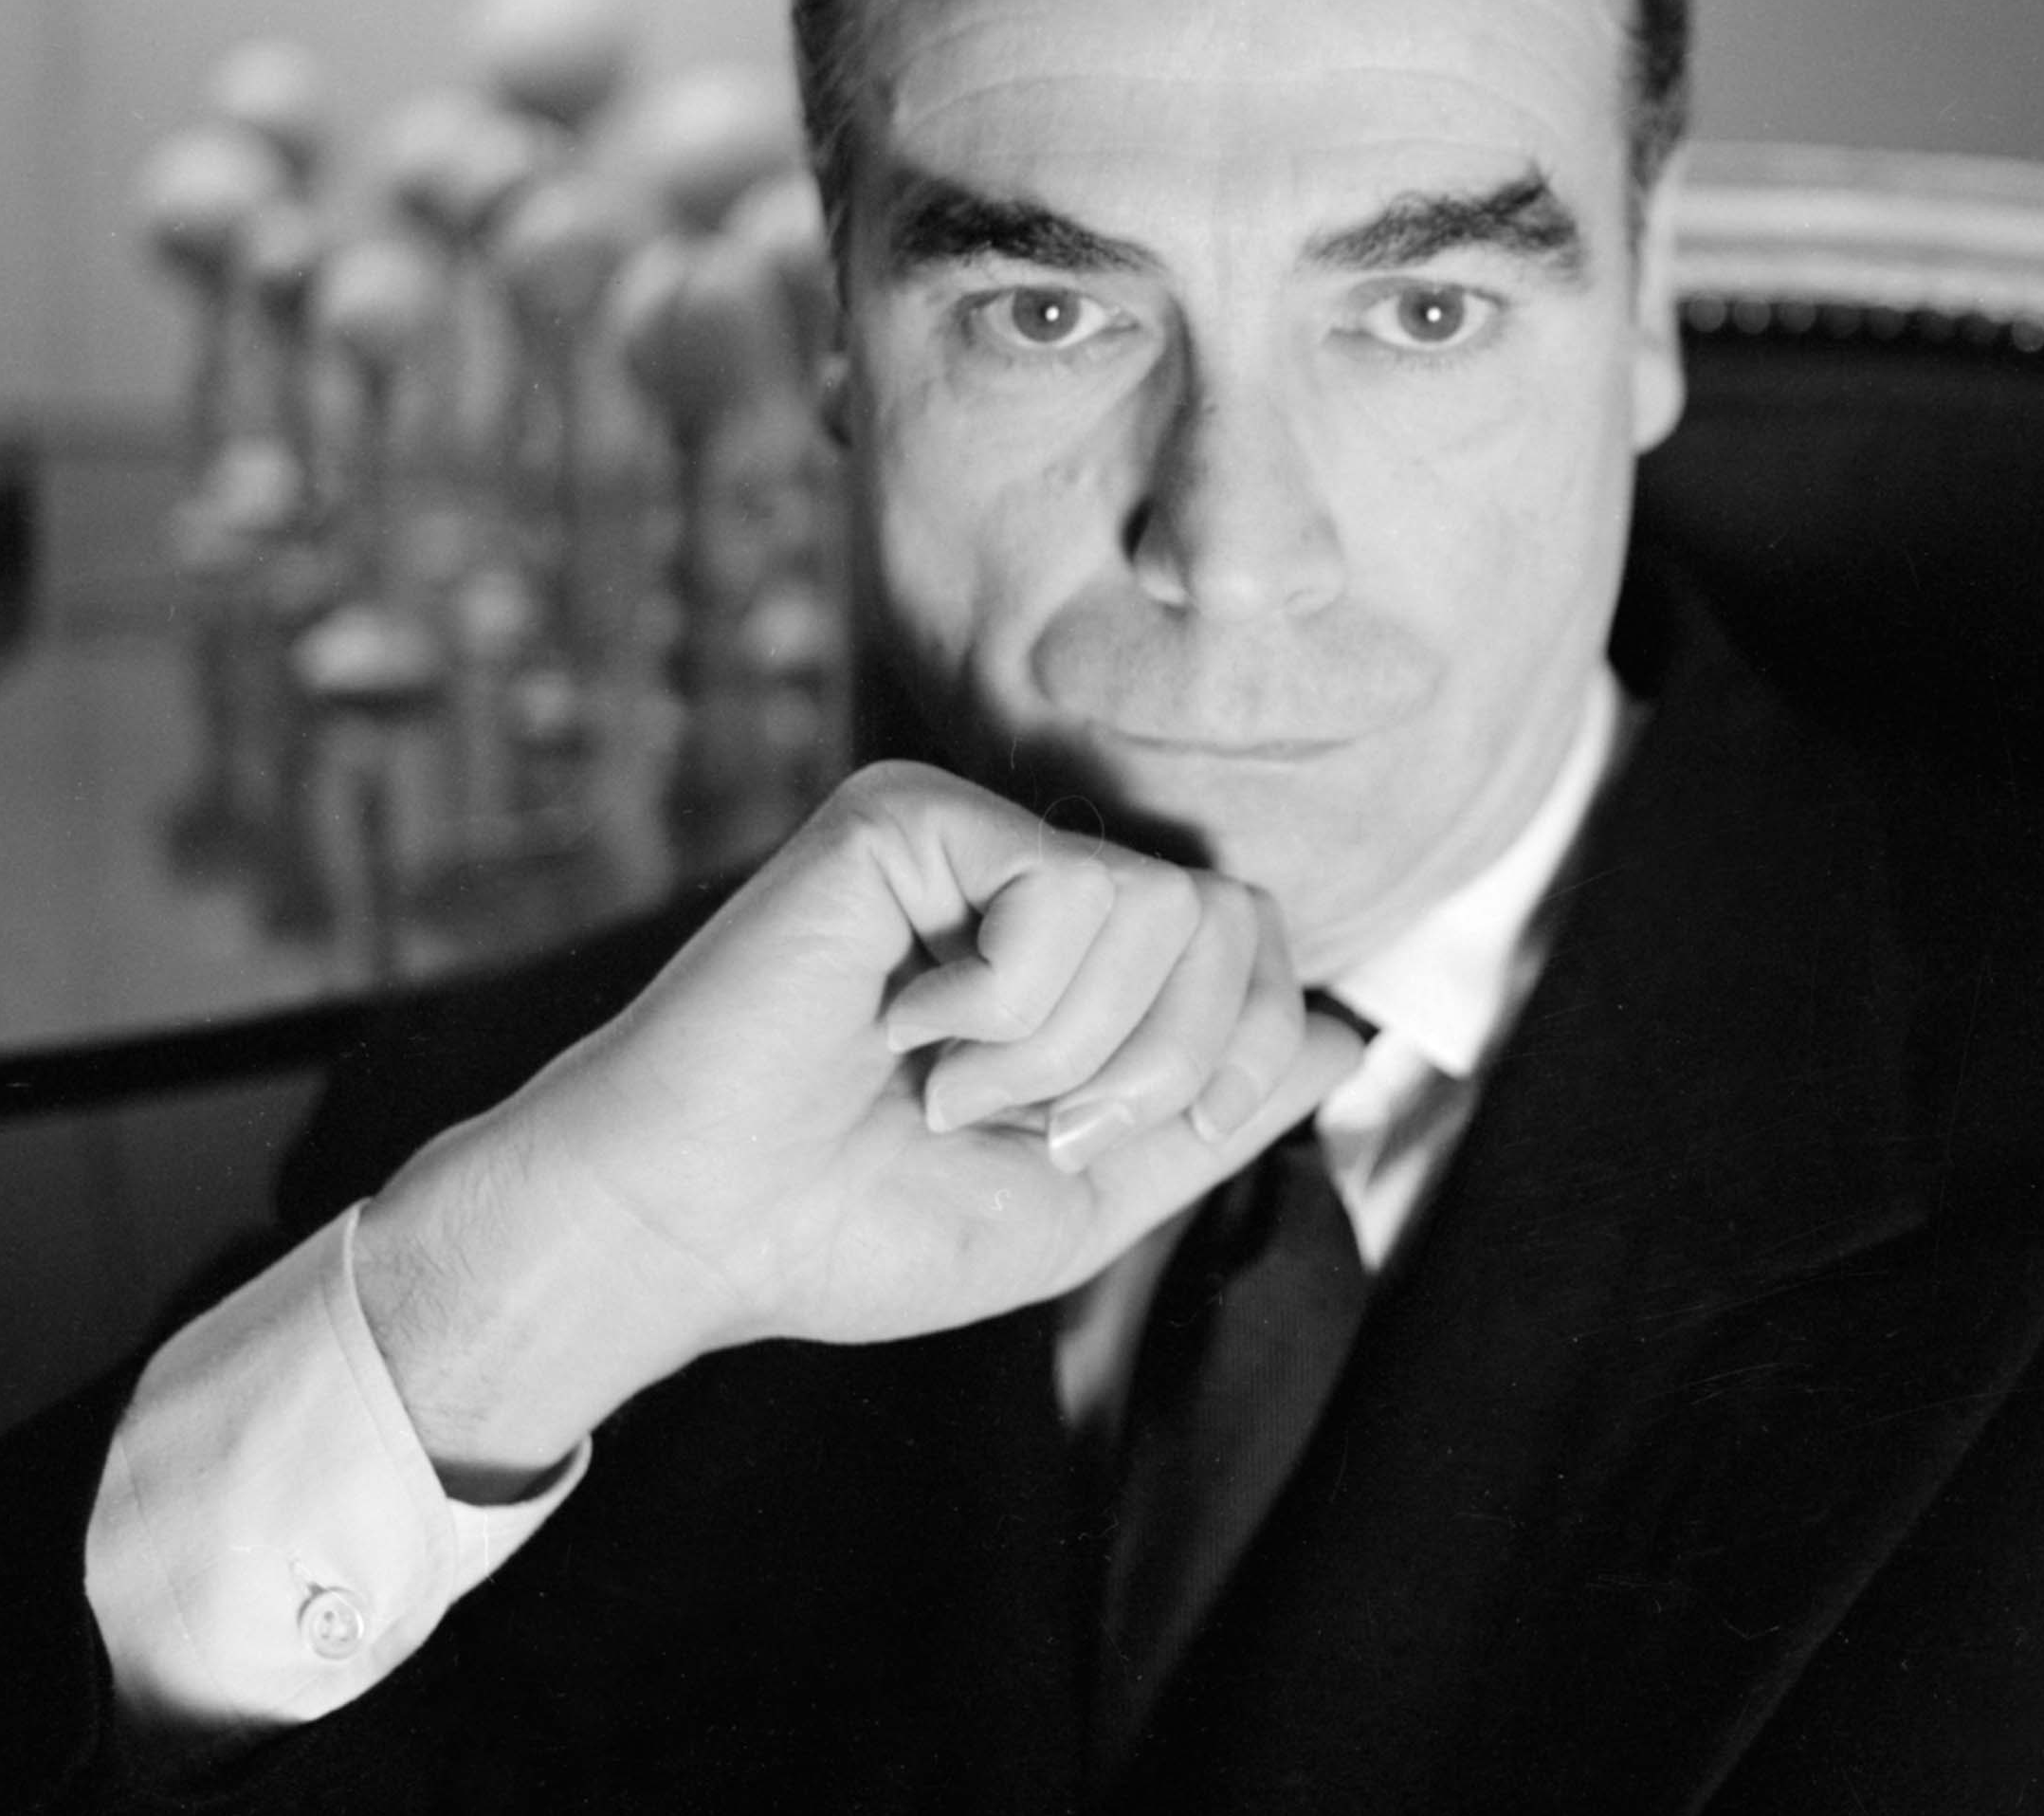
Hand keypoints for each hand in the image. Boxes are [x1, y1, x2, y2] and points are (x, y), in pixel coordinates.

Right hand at [354, 762, 1360, 1494]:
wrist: (695, 1229)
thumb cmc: (858, 1222)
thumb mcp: (1085, 1196)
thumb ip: (1214, 1114)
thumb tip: (1349, 1033)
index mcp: (1078, 955)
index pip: (1257, 948)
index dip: (1223, 1065)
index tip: (1090, 1139)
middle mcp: (1035, 870)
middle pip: (1235, 922)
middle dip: (1152, 1070)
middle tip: (1014, 1118)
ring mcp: (973, 832)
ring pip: (1162, 911)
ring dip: (1059, 1052)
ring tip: (937, 1079)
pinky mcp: (911, 815)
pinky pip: (1066, 890)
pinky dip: (999, 1005)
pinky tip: (894, 1023)